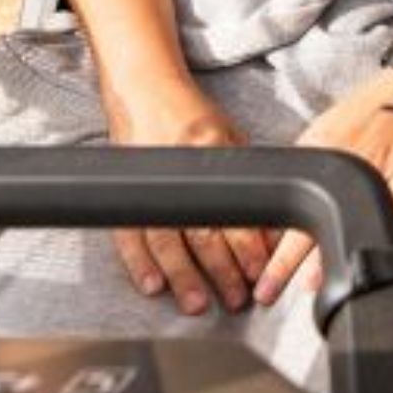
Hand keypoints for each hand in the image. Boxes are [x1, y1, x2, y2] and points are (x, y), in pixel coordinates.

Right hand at [101, 81, 272, 316]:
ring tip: (197, 303)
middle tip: (236, 299)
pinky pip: (129, 234)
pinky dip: (138, 263)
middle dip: (222, 271)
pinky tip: (152, 286)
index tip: (261, 273)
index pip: (234, 211)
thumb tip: (266, 227)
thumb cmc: (191, 116)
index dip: (249, 246)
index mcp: (212, 152)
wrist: (143, 89)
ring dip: (183, 276)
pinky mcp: (126, 189)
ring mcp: (149, 181)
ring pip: (166, 240)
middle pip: (202, 232)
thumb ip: (244, 178)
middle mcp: (181, 169)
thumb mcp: (229, 137)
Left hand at [253, 65, 392, 307]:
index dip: (270, 242)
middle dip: (285, 264)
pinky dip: (373, 241)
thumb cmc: (369, 110)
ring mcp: (377, 172)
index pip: (287, 203)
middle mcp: (344, 162)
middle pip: (309, 223)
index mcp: (319, 146)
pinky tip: (362, 262)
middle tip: (269, 290)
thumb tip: (286, 201)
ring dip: (325, 262)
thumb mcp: (325, 128)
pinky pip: (390, 218)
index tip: (259, 269)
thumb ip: (307, 164)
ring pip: (346, 227)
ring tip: (309, 286)